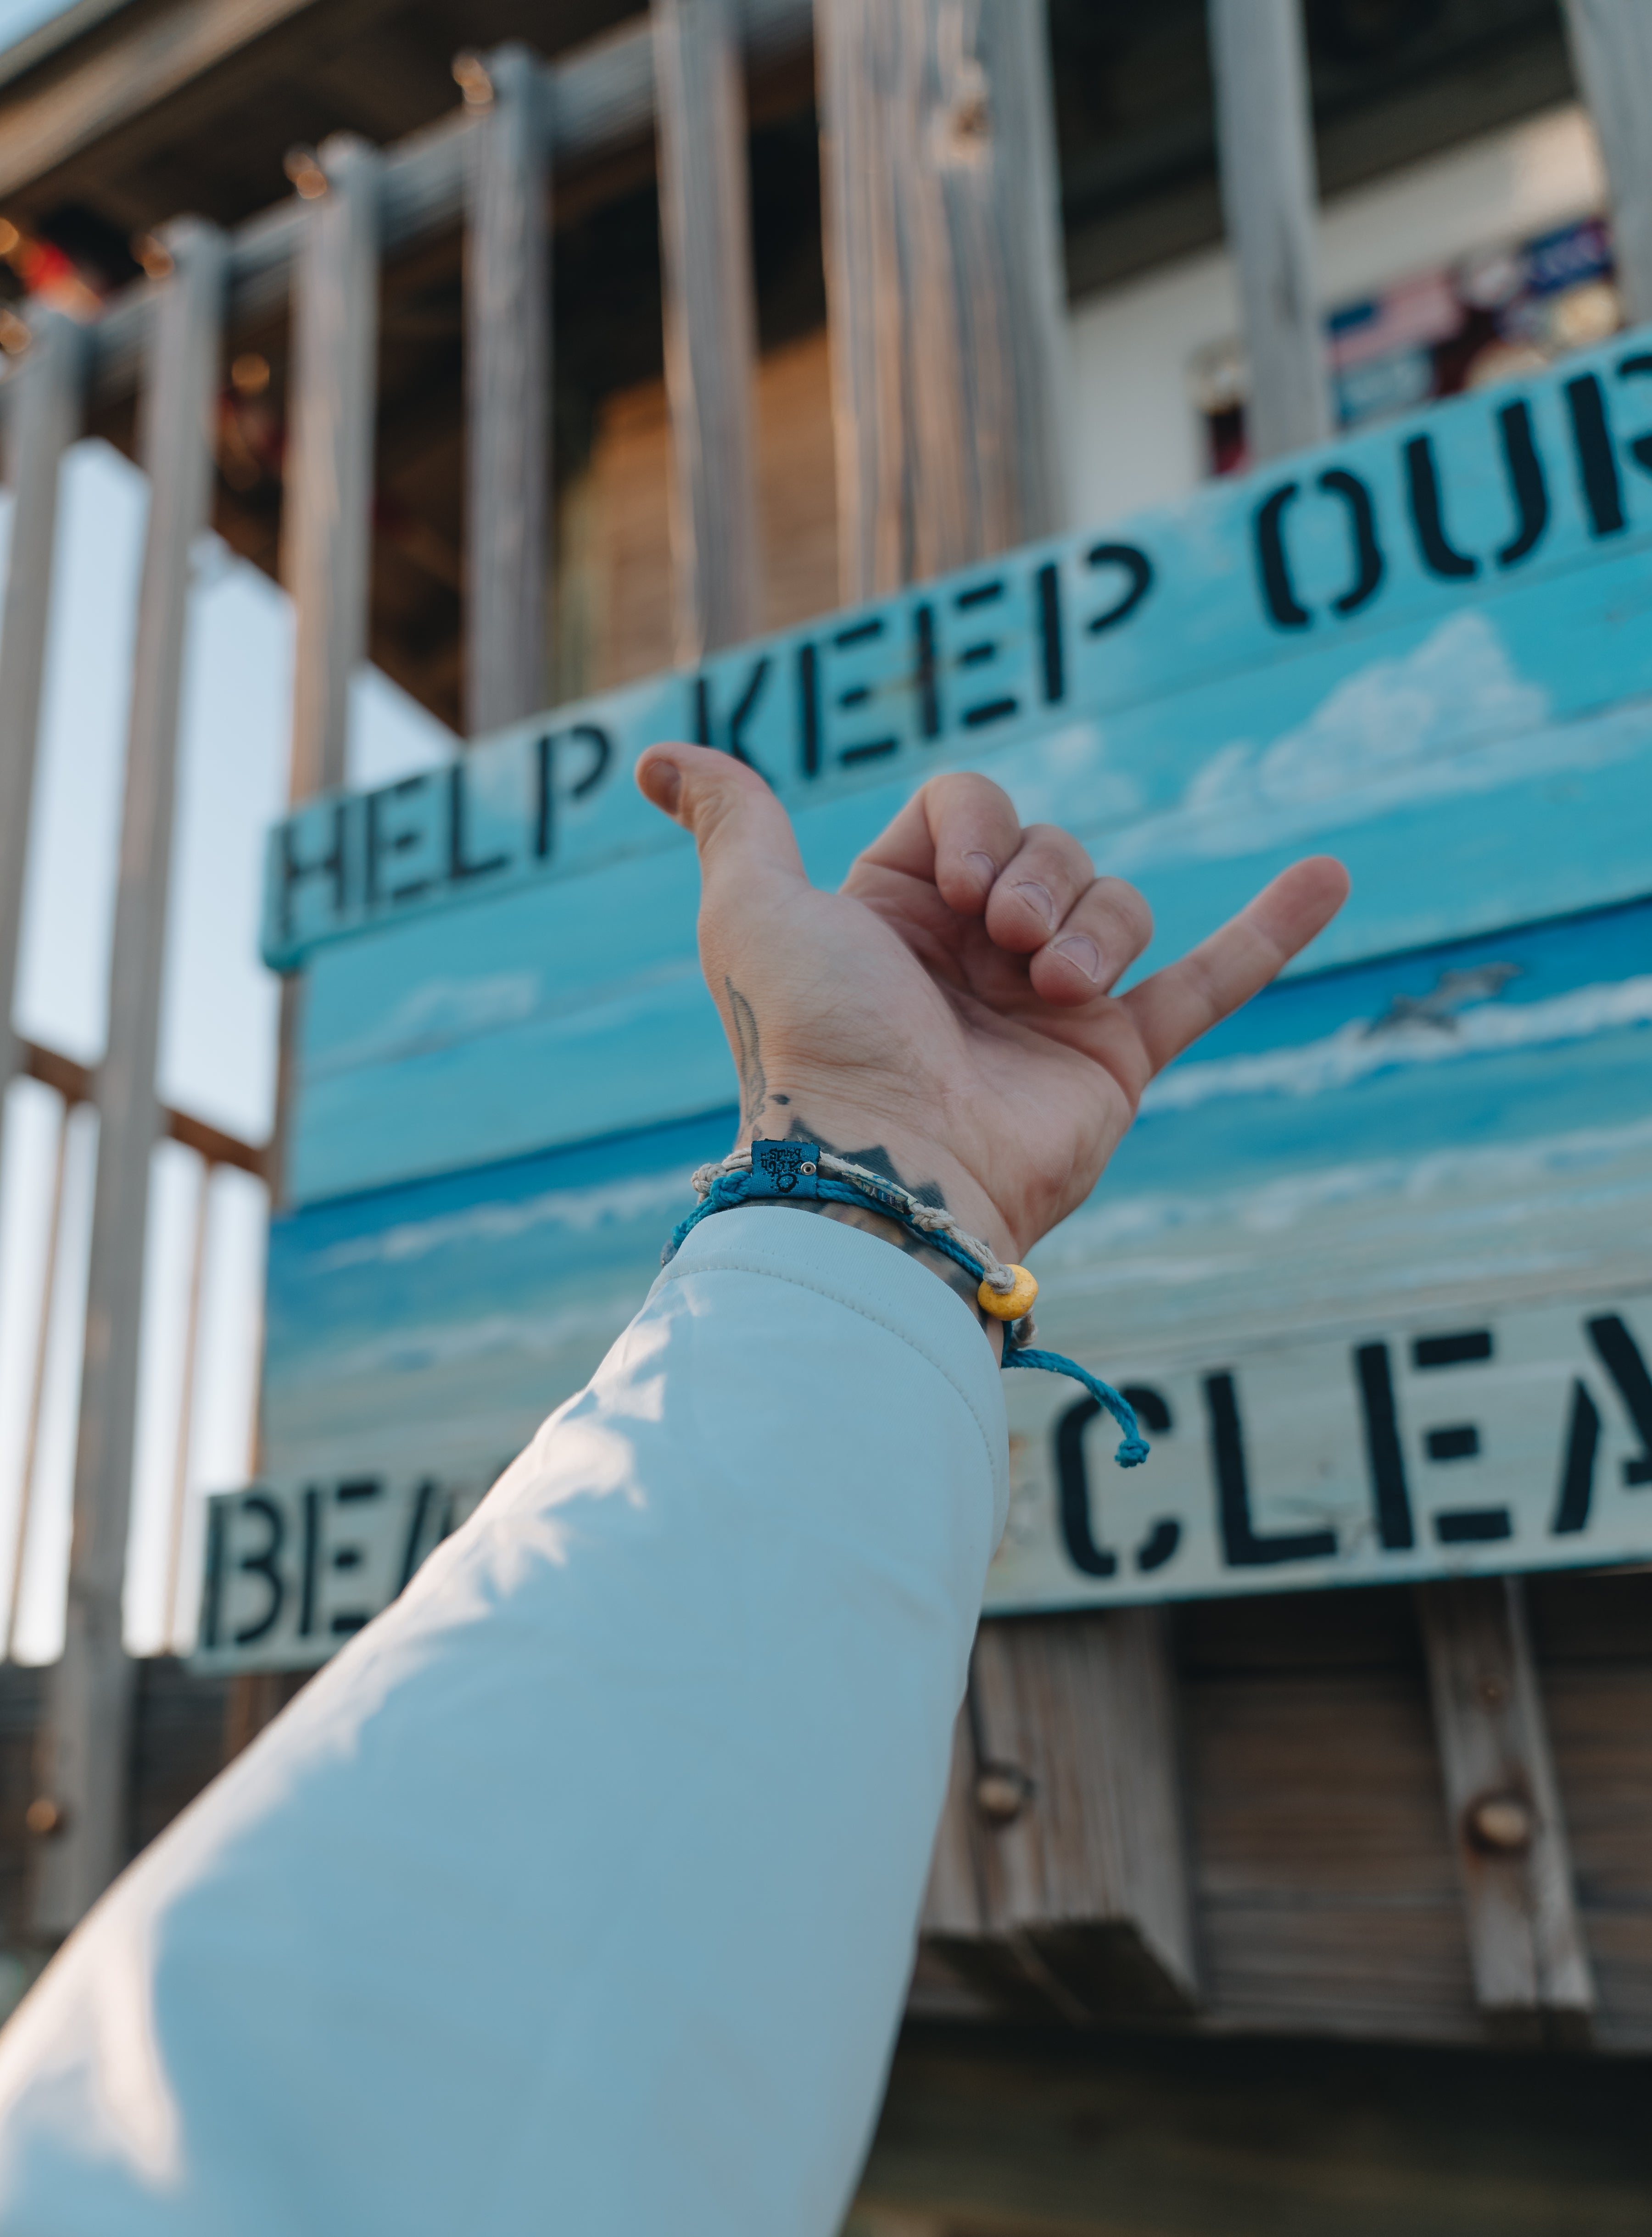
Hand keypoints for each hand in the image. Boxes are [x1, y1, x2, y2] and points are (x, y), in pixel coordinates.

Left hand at [636, 746, 1347, 1263]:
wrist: (888, 1164)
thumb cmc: (812, 1038)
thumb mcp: (755, 910)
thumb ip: (735, 824)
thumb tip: (657, 761)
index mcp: (898, 913)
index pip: (970, 808)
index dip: (974, 828)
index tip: (950, 890)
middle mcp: (975, 956)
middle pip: (1049, 846)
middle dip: (1035, 881)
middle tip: (1002, 949)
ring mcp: (1052, 1007)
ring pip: (1117, 902)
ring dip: (1095, 929)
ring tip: (1053, 989)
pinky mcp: (1118, 1056)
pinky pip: (1210, 979)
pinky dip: (1270, 929)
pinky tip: (1328, 875)